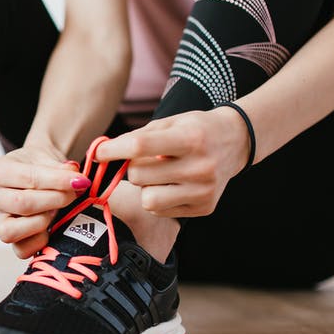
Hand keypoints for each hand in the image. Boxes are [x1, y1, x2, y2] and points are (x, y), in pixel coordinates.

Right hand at [0, 143, 89, 258]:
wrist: (37, 172)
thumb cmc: (39, 165)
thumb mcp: (48, 157)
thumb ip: (61, 168)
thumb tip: (75, 179)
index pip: (27, 178)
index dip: (57, 180)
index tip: (79, 180)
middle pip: (21, 204)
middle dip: (54, 199)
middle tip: (73, 194)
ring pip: (13, 231)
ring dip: (43, 220)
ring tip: (57, 209)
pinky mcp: (10, 238)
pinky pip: (21, 249)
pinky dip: (40, 241)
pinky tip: (51, 226)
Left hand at [95, 108, 249, 217]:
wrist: (235, 141)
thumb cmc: (195, 129)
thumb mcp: (170, 123)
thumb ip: (137, 137)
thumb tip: (103, 155)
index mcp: (191, 138)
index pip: (140, 146)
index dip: (114, 151)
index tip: (98, 153)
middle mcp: (200, 167)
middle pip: (139, 176)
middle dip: (133, 168)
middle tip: (146, 160)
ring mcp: (204, 191)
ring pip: (148, 199)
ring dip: (145, 188)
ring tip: (160, 175)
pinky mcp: (204, 208)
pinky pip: (160, 211)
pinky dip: (158, 198)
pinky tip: (172, 185)